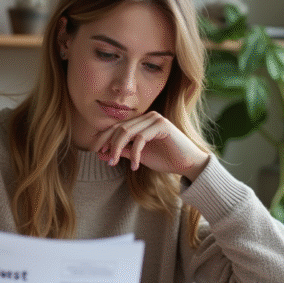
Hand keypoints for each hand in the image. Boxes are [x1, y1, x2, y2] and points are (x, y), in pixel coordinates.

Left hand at [91, 111, 209, 180]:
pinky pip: (140, 138)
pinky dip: (134, 153)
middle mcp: (147, 116)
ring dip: (117, 149)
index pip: (117, 126)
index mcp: (141, 121)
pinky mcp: (162, 125)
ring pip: (127, 131)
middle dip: (108, 144)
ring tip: (114, 163)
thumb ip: (121, 152)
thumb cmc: (165, 159)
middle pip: (120, 128)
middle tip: (106, 160)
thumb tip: (100, 153)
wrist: (187, 164)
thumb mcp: (138, 156)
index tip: (96, 151)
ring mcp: (155, 119)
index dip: (104, 138)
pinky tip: (135, 165)